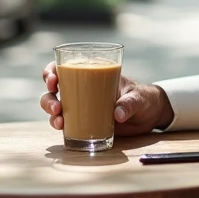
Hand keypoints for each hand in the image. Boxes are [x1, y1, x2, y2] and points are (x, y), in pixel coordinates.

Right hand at [40, 61, 174, 135]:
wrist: (149, 115)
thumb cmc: (143, 98)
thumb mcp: (139, 98)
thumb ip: (130, 104)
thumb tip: (117, 114)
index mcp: (92, 74)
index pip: (65, 67)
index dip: (52, 71)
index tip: (53, 80)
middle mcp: (81, 89)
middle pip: (54, 89)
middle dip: (48, 97)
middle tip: (56, 108)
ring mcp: (81, 106)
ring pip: (56, 107)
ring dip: (52, 114)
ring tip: (59, 122)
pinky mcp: (83, 122)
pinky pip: (65, 123)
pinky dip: (60, 125)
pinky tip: (63, 129)